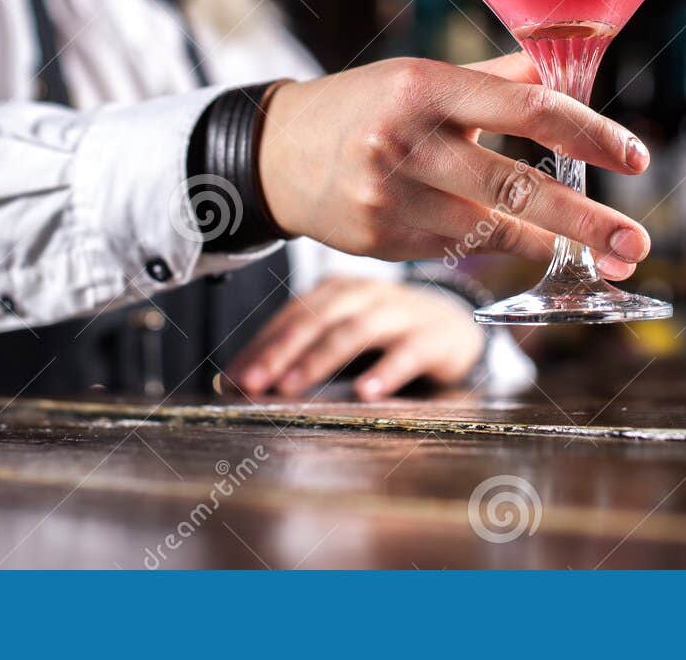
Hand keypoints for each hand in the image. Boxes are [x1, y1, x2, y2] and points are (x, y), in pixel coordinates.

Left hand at [226, 276, 486, 400]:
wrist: (454, 328)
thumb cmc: (385, 334)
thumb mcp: (342, 334)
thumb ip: (298, 352)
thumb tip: (231, 383)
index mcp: (336, 291)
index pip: (291, 316)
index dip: (260, 345)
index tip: (233, 379)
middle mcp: (365, 294)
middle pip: (316, 320)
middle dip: (280, 352)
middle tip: (253, 385)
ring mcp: (402, 312)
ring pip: (355, 330)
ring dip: (320, 360)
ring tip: (293, 388)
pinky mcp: (435, 337)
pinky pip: (409, 352)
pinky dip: (387, 371)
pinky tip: (367, 393)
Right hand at [257, 54, 648, 278]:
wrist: (276, 154)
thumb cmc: (365, 106)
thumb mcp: (422, 76)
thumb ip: (497, 78)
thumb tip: (567, 65)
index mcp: (425, 85)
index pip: (526, 108)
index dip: (589, 134)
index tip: (636, 158)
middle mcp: (406, 139)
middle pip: (516, 185)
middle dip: (586, 220)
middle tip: (636, 246)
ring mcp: (390, 195)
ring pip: (491, 229)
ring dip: (548, 243)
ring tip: (597, 254)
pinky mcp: (381, 238)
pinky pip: (458, 250)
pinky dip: (490, 245)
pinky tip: (505, 238)